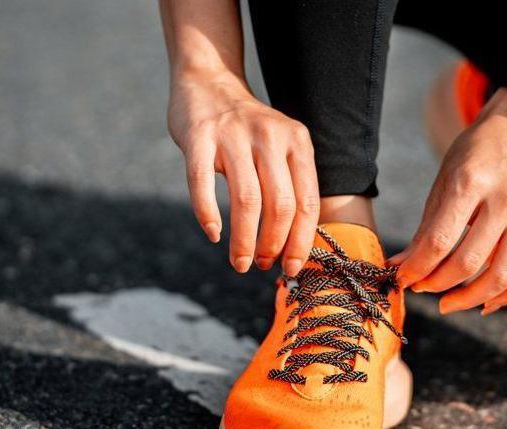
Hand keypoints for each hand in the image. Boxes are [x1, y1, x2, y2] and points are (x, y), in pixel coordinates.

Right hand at [167, 71, 318, 275]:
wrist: (208, 83)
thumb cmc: (248, 131)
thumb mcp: (281, 147)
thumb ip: (290, 185)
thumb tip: (294, 246)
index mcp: (297, 142)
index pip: (307, 202)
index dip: (301, 241)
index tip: (291, 267)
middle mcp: (270, 136)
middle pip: (281, 205)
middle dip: (273, 244)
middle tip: (261, 265)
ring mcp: (233, 135)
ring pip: (247, 200)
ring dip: (244, 239)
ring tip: (240, 262)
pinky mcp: (199, 136)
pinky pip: (203, 183)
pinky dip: (207, 213)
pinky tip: (213, 234)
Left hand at [389, 88, 506, 314]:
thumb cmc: (474, 157)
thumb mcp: (443, 182)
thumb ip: (425, 229)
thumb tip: (400, 268)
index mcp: (471, 182)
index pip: (439, 241)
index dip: (417, 268)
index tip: (403, 279)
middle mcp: (506, 199)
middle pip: (469, 262)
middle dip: (438, 285)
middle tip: (423, 290)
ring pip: (502, 276)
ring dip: (470, 299)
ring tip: (450, 303)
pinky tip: (485, 303)